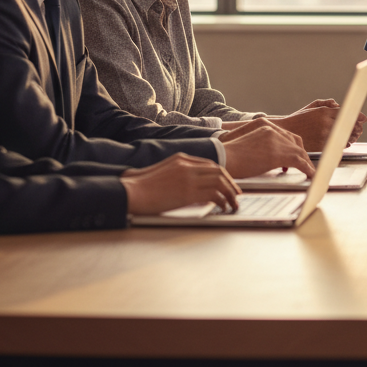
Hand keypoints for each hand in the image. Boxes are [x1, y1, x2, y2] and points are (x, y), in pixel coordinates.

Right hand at [121, 153, 240, 214]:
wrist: (130, 191)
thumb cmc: (140, 185)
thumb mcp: (161, 170)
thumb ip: (177, 172)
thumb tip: (189, 184)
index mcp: (182, 158)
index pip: (210, 165)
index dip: (222, 175)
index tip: (228, 185)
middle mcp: (188, 165)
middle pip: (218, 172)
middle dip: (231, 184)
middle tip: (236, 195)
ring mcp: (188, 178)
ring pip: (219, 183)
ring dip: (230, 194)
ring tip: (233, 204)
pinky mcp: (187, 192)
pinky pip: (213, 194)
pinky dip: (222, 201)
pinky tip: (223, 208)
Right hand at [220, 119, 316, 179]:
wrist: (223, 157)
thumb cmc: (230, 156)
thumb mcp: (249, 146)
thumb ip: (262, 147)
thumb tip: (269, 159)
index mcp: (266, 127)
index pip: (287, 135)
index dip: (293, 146)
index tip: (296, 157)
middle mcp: (273, 130)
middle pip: (295, 141)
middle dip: (302, 154)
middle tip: (305, 165)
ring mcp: (276, 140)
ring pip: (299, 151)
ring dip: (306, 162)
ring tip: (310, 173)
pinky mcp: (278, 153)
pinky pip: (299, 161)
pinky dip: (307, 168)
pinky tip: (310, 175)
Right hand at [271, 100, 366, 149]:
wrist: (286, 132)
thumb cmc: (299, 119)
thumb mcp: (312, 107)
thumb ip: (326, 104)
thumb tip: (337, 104)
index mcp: (323, 112)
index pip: (345, 112)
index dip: (357, 115)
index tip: (364, 118)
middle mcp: (325, 123)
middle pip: (347, 124)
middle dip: (356, 126)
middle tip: (360, 127)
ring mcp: (323, 135)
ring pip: (344, 135)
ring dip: (352, 135)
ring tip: (356, 135)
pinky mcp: (321, 146)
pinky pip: (337, 145)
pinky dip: (344, 144)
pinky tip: (347, 142)